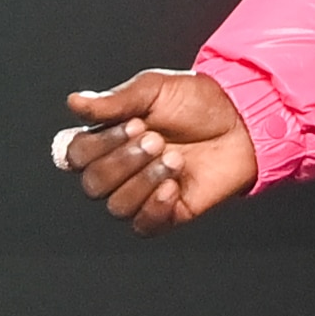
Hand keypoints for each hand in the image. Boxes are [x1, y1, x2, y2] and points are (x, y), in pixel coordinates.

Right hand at [57, 69, 259, 232]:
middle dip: (123, 161)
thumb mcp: (154, 89)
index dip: (93, 145)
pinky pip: (142, 225)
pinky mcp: (167, 213)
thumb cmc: (197, 101)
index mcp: (108, 138)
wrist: (241, 120)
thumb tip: (73, 102)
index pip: (73, 154)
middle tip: (156, 138)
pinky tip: (173, 185)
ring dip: (143, 180)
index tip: (129, 123)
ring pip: (116, 206)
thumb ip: (114, 101)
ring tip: (174, 157)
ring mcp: (142, 193)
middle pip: (93, 184)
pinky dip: (154, 206)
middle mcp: (120, 169)